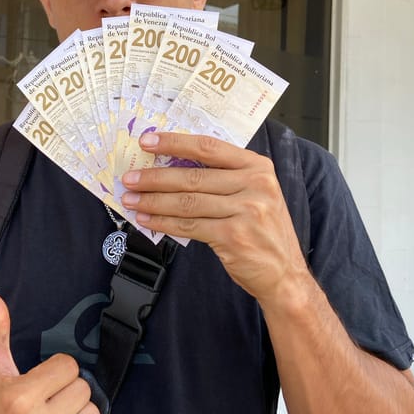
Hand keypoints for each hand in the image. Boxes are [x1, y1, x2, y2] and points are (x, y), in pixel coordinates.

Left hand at [121, 131, 308, 305]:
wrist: (283, 272)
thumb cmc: (262, 229)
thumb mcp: (254, 193)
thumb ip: (224, 177)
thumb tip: (173, 166)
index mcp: (257, 167)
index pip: (208, 147)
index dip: (175, 143)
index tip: (147, 141)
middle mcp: (254, 185)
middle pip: (193, 177)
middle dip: (155, 177)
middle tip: (130, 178)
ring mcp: (245, 211)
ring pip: (187, 202)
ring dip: (153, 201)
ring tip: (131, 200)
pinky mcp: (233, 236)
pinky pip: (188, 225)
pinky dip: (163, 223)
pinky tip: (147, 220)